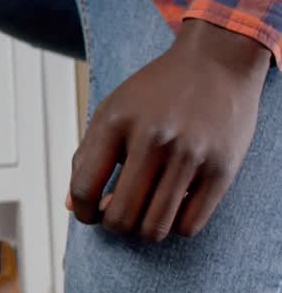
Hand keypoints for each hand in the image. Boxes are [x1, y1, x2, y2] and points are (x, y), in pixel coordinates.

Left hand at [67, 19, 270, 240]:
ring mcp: (191, 155)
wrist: (217, 62)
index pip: (85, 188)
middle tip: (118, 213)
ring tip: (144, 213)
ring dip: (142, 230)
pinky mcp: (222, 169)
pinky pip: (190, 226)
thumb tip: (71, 205)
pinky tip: (173, 206)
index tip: (89, 213)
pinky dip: (176, 226)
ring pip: (155, 227)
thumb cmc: (157, 90)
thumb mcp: (111, 110)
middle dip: (112, 224)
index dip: (82, 211)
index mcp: (117, 123)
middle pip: (120, 216)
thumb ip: (86, 156)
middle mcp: (154, 139)